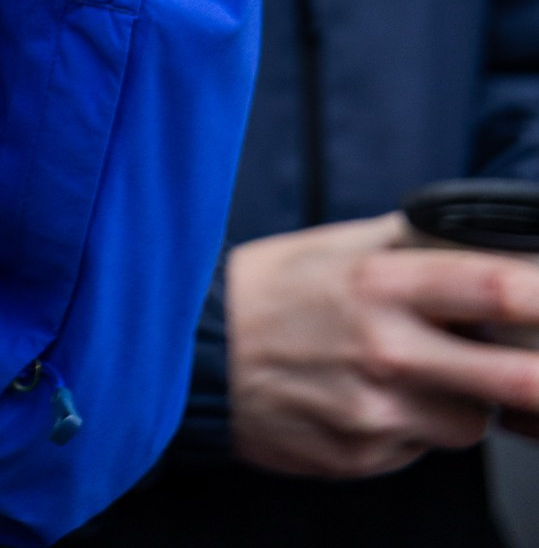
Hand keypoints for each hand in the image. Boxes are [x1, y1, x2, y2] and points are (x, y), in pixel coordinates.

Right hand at [228, 213, 538, 477]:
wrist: (194, 355)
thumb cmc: (266, 290)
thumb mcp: (335, 245)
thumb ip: (408, 245)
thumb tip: (475, 244)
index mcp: (378, 284)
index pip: (488, 287)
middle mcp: (384, 351)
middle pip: (508, 378)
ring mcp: (375, 413)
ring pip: (469, 422)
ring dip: (464, 400)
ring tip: (420, 372)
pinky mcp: (363, 457)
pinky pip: (420, 448)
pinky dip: (413, 427)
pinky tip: (374, 398)